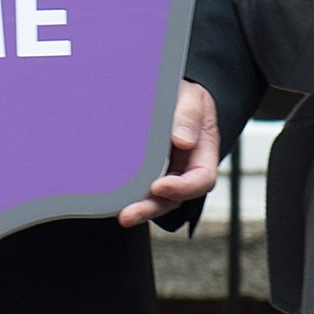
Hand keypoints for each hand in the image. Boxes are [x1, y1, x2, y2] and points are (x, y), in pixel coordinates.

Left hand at [117, 81, 225, 229]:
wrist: (171, 97)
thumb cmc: (185, 99)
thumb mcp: (192, 99)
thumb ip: (189, 115)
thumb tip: (183, 140)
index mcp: (203, 155)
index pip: (201, 179)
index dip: (182, 188)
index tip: (160, 186)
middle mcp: (185, 171)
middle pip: (173, 199)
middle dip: (150, 208)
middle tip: (128, 215)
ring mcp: (166, 175)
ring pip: (154, 199)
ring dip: (137, 208)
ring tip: (118, 214)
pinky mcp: (145, 174)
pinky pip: (138, 189)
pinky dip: (126, 196)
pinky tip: (109, 200)